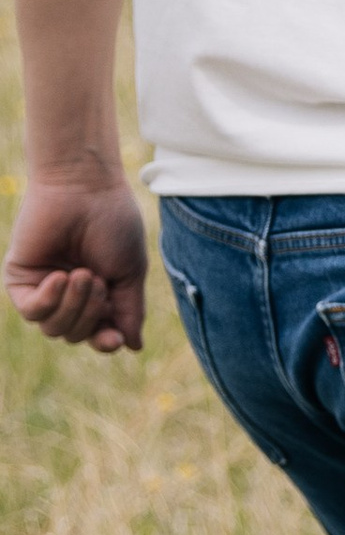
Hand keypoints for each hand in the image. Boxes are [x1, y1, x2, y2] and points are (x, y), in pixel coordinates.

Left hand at [7, 167, 148, 353]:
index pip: (97, 334)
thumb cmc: (113, 222)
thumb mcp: (130, 272)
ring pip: (53, 328)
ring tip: (81, 273)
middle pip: (75, 334)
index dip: (104, 342)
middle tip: (96, 279)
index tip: (114, 339)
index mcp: (97, 294)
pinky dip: (49, 300)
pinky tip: (59, 277)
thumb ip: (130, 310)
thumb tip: (134, 346)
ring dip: (72, 305)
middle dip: (90, 314)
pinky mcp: (20, 280)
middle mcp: (68, 294)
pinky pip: (32, 311)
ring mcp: (43, 288)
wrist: (84, 188)